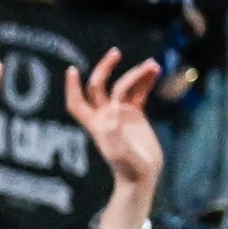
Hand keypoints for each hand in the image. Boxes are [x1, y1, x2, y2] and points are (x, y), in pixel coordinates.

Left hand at [64, 53, 165, 228]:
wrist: (142, 176)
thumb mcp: (119, 153)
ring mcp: (120, 113)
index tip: (72, 70)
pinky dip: (146, 81)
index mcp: (96, 124)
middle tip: (116, 53)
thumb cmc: (128, 169)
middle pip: (98, 86)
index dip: (72, 87)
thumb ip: (113, 132)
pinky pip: (139, 92)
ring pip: (123, 86)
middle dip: (105, 69)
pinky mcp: (135, 115)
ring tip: (152, 65)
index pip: (77, 103)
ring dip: (135, 74)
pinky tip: (155, 71)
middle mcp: (105, 116)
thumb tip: (113, 108)